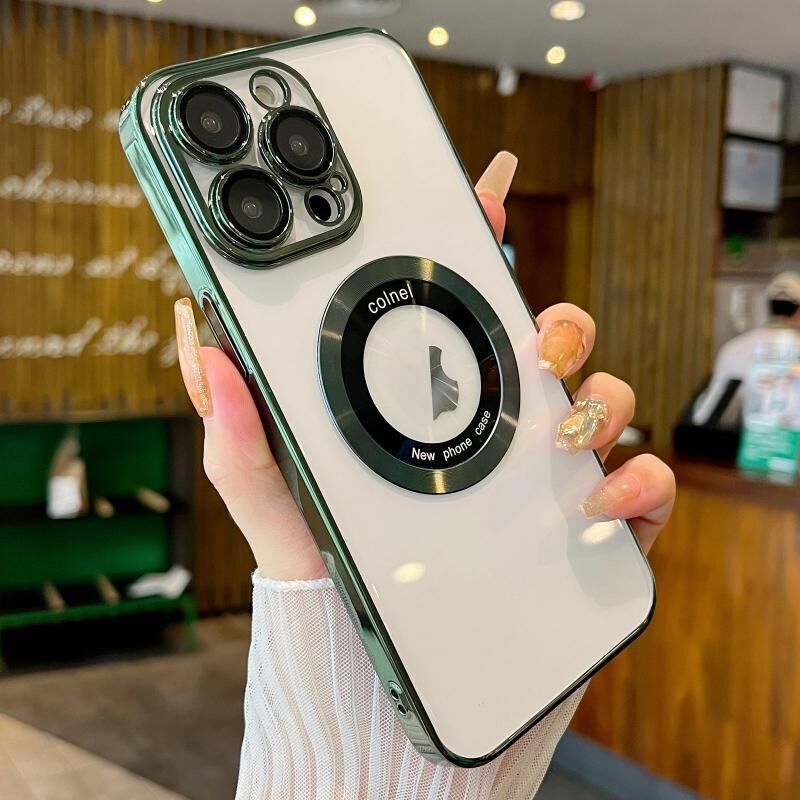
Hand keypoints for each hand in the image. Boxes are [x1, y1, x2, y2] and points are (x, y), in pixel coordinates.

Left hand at [174, 151, 674, 578]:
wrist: (376, 675)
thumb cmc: (328, 580)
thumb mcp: (274, 504)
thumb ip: (239, 434)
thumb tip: (209, 348)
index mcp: (428, 407)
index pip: (460, 313)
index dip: (477, 240)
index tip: (487, 183)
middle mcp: (493, 431)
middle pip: (549, 344)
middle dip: (559, 325)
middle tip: (536, 347)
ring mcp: (544, 477)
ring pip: (604, 403)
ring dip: (602, 401)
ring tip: (565, 435)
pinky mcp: (586, 529)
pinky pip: (642, 489)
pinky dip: (636, 486)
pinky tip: (596, 504)